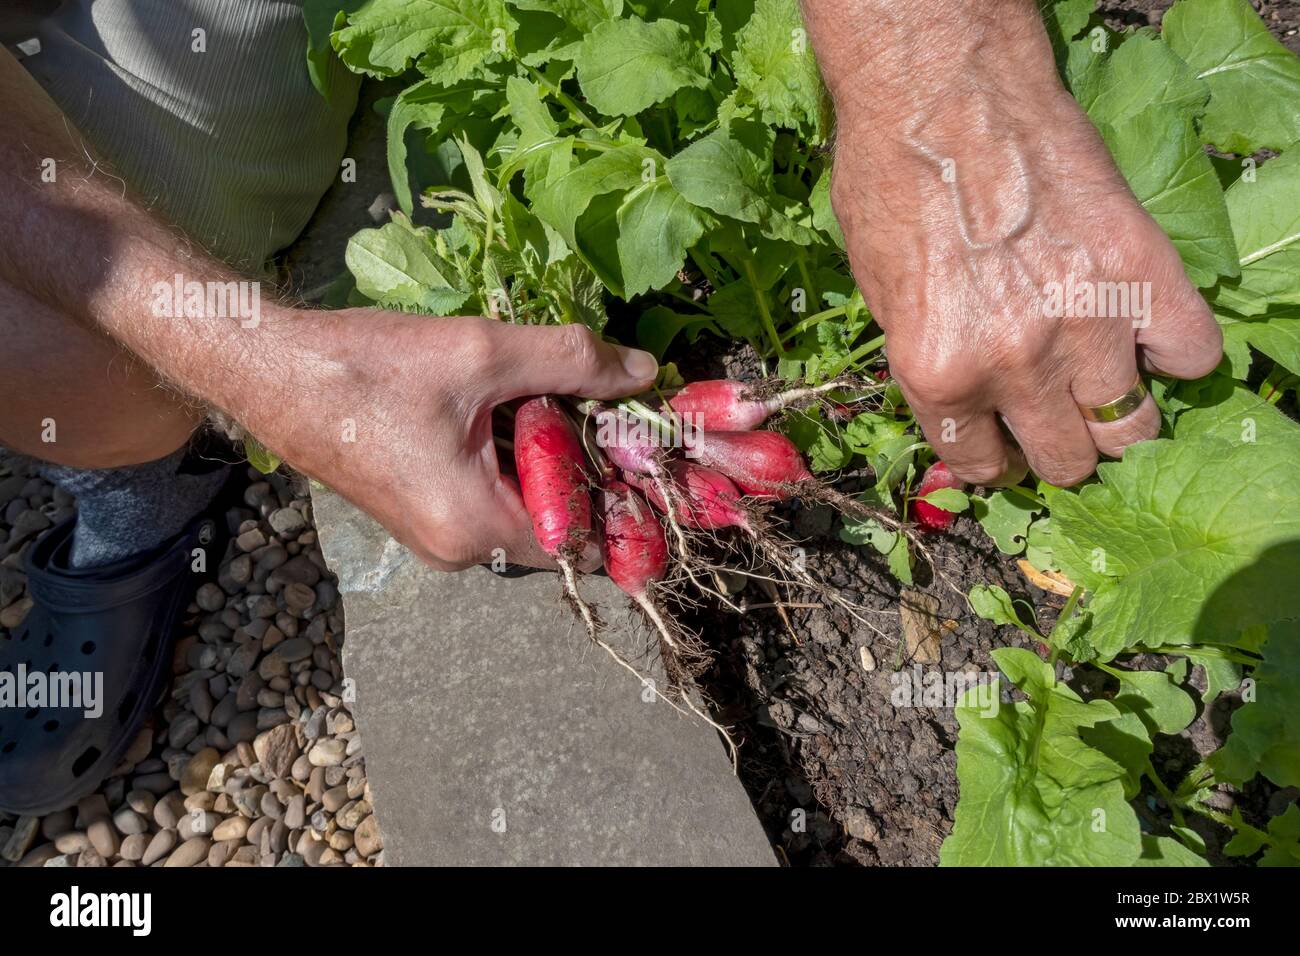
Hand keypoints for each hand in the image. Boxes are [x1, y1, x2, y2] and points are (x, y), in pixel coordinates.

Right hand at [248, 310, 657, 570]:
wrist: (270, 370)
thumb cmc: (367, 367)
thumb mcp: (482, 353)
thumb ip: (571, 362)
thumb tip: (645, 372)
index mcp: (473, 528)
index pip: (580, 539)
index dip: (619, 495)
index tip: (642, 447)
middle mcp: (456, 549)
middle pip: (554, 522)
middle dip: (585, 468)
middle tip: (606, 406)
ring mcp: (434, 536)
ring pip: (522, 506)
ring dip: (547, 457)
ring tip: (559, 398)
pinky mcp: (418, 513)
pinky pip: (488, 496)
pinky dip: (511, 458)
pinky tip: (509, 407)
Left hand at [809, 1, 1222, 485]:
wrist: (941, 93)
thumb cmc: (890, 180)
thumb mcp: (877, 293)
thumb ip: (925, 365)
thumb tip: (956, 411)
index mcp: (939, 373)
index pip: (984, 464)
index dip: (992, 453)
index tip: (1000, 438)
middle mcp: (1015, 363)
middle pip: (1065, 461)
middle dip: (1054, 444)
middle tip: (1049, 413)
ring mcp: (1087, 319)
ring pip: (1130, 427)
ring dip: (1114, 414)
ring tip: (1095, 381)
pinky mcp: (1143, 270)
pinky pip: (1192, 354)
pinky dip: (1174, 353)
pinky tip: (1143, 335)